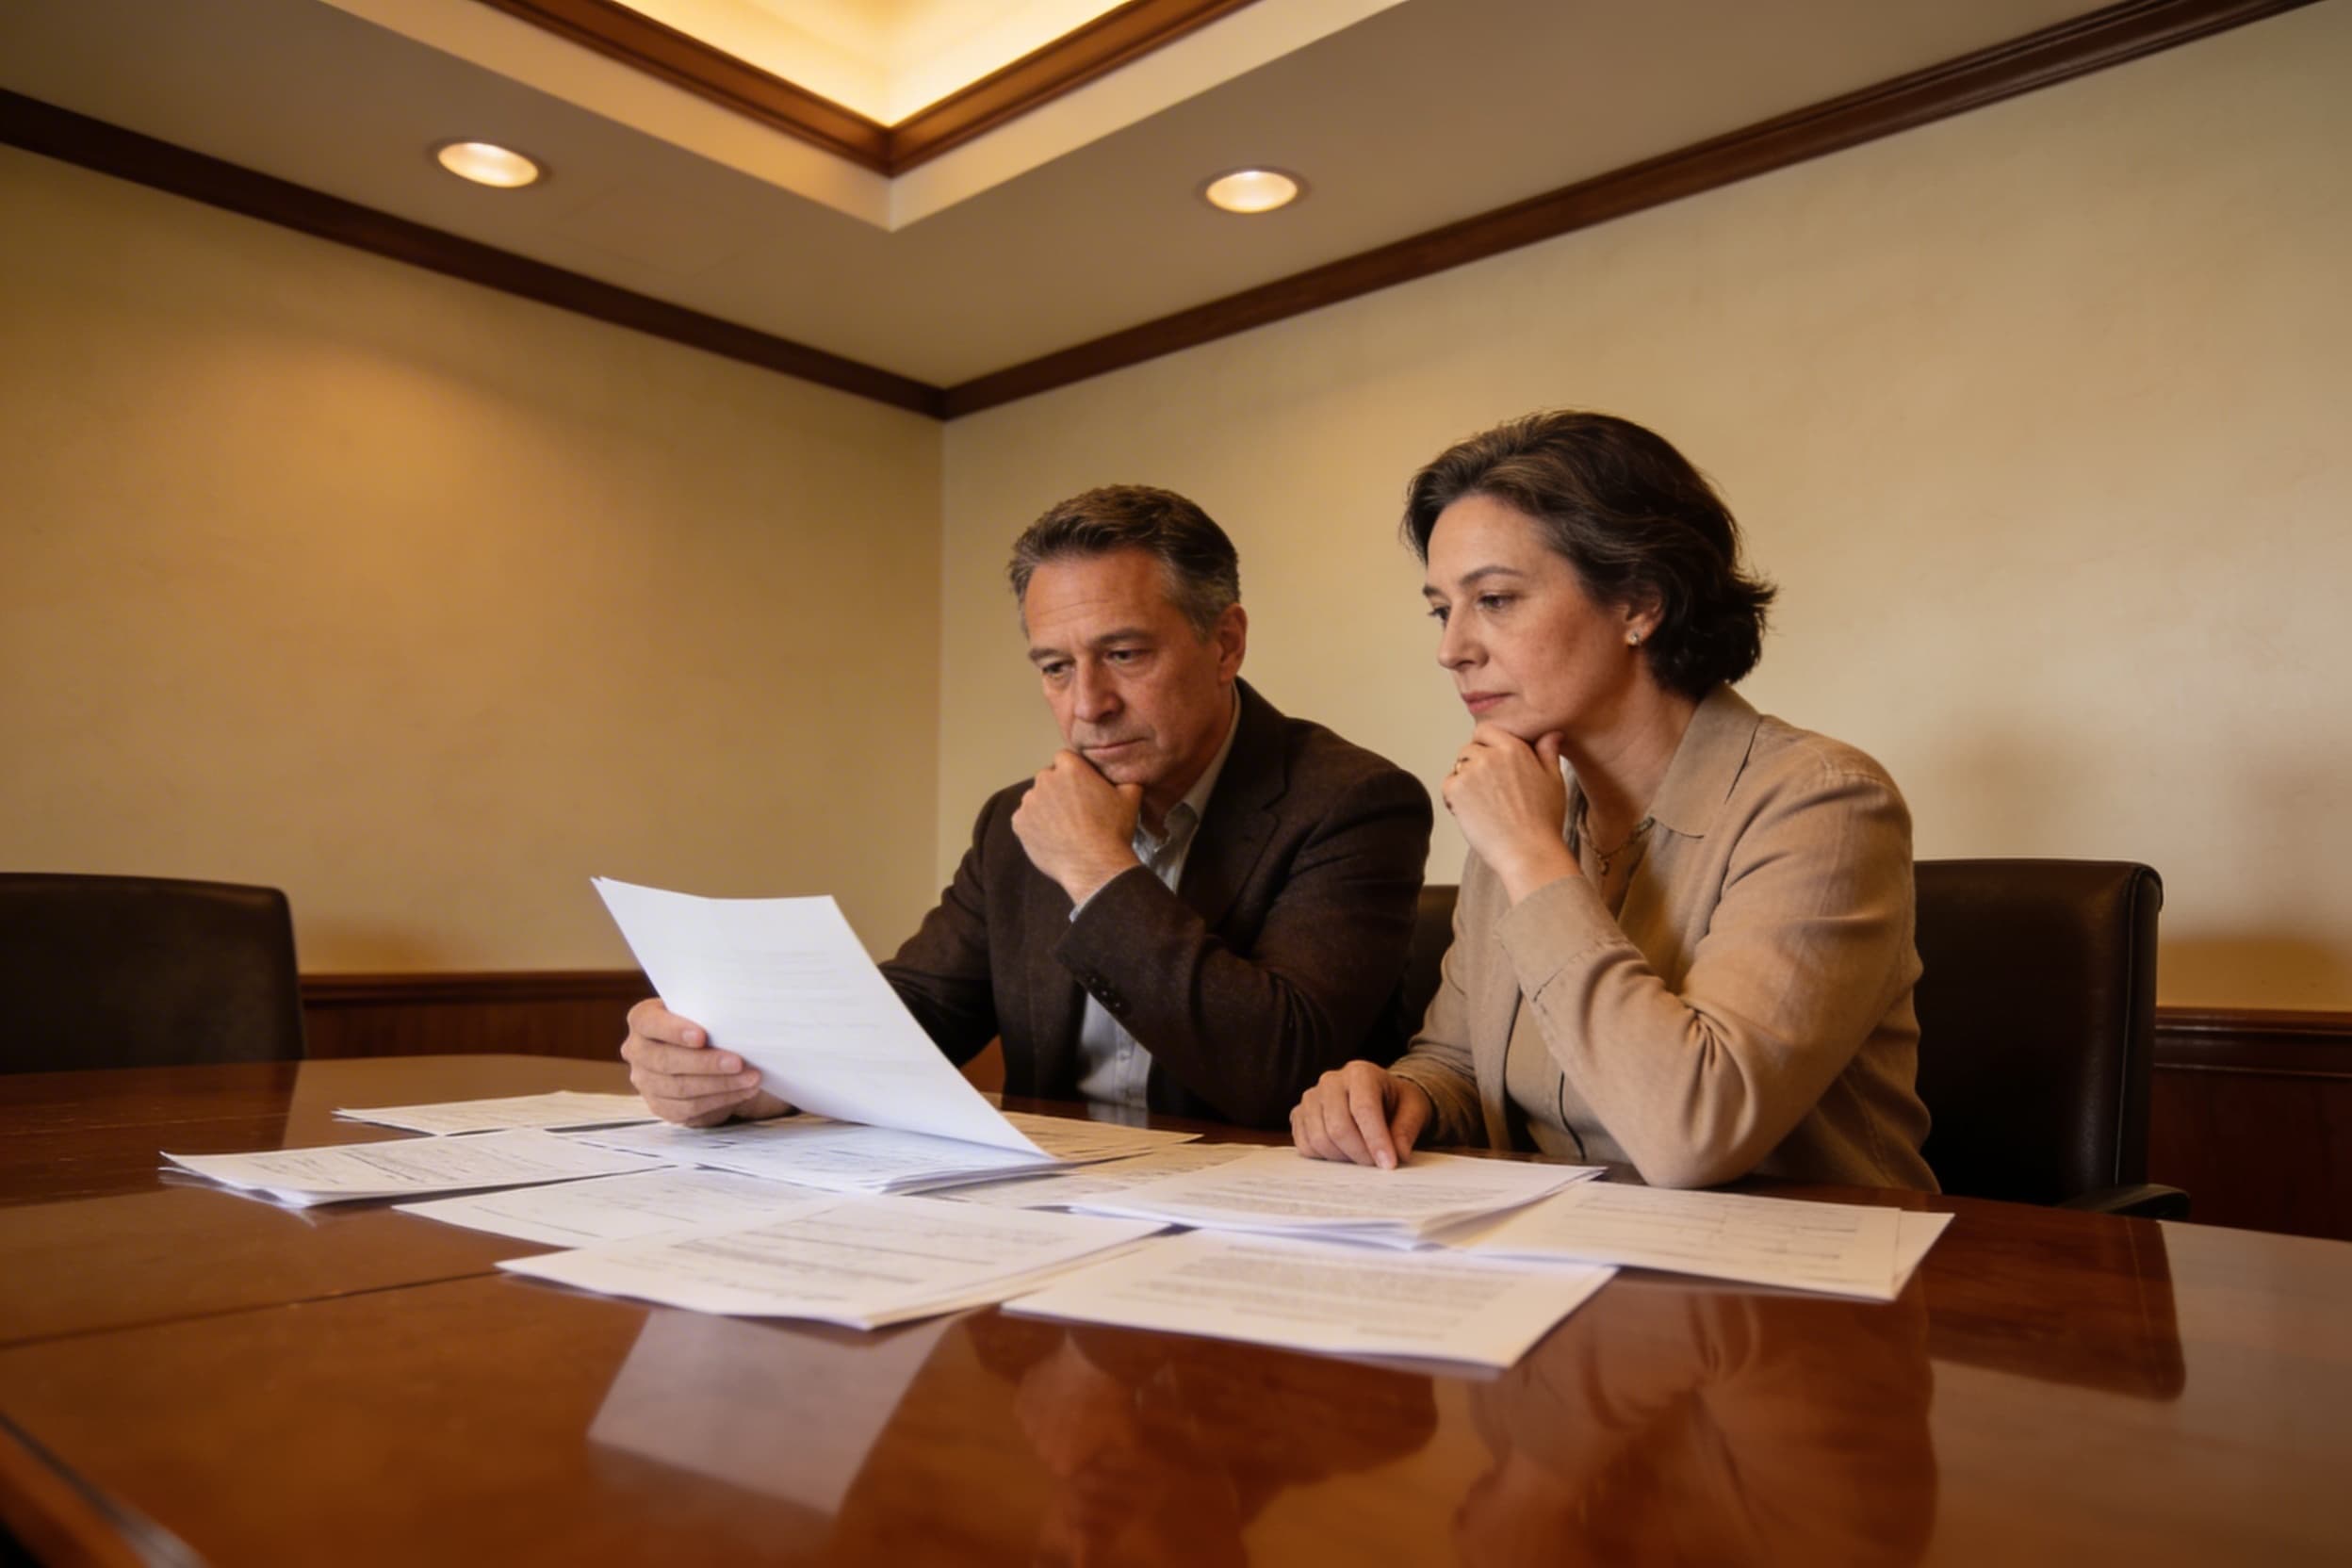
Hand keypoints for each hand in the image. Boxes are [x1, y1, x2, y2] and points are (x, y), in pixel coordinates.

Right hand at [619, 998, 790, 1125]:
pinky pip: (690, 1108)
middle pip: (666, 1061)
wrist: (700, 1055)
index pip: (649, 1023)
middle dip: (706, 1063)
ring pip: (681, 1088)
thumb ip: (707, 1013)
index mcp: (642, 1020)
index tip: (702, 1036)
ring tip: (750, 1078)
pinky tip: (742, 1091)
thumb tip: (735, 1020)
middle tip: (738, 1062)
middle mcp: (637, 1051)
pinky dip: (720, 1099)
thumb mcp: (700, 1012)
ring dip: (721, 1084)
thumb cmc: (703, 1025)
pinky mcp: (661, 1106)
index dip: (674, 1030)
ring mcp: (646, 1082)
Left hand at [1012, 750, 1144, 903]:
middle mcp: (1045, 779)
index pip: (1064, 758)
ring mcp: (1029, 802)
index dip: (1072, 771)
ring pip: (1035, 799)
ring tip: (1062, 827)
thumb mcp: (1130, 796)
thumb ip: (1122, 777)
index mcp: (1070, 767)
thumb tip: (1122, 772)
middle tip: (1074, 810)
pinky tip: (1050, 838)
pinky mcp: (1019, 823)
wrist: (1094, 865)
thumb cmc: (1113, 830)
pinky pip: (1024, 819)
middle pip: (1048, 778)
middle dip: (1058, 789)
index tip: (1081, 787)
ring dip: (1045, 807)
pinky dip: (1034, 826)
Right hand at [1291, 1061, 1432, 1168]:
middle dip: (1360, 1153)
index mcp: (1360, 1073)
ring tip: (1362, 1157)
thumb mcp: (1414, 1109)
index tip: (1388, 1164)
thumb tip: (1398, 1153)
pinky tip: (1344, 1153)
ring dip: (1343, 1158)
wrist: (1378, 1097)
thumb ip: (1407, 1129)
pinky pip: (1305, 1145)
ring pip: (1319, 1139)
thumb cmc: (1396, 1102)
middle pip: (1338, 1126)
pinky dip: (1325, 1158)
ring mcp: (1311, 1098)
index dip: (1376, 1140)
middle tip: (1377, 1165)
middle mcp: (1331, 1081)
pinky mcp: (1299, 1115)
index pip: (1363, 1108)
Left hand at [1442, 723, 1576, 901]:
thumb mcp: (1554, 781)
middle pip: (1469, 749)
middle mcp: (1490, 755)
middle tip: (1489, 792)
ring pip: (1458, 767)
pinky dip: (1454, 798)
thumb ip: (1548, 753)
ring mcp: (1471, 772)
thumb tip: (1551, 733)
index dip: (1485, 745)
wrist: (1529, 852)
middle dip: (1475, 765)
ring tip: (1484, 805)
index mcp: (1514, 748)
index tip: (1490, 762)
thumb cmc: (1544, 821)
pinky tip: (1474, 813)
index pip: (1486, 731)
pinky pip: (1448, 785)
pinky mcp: (1455, 790)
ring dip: (1465, 781)